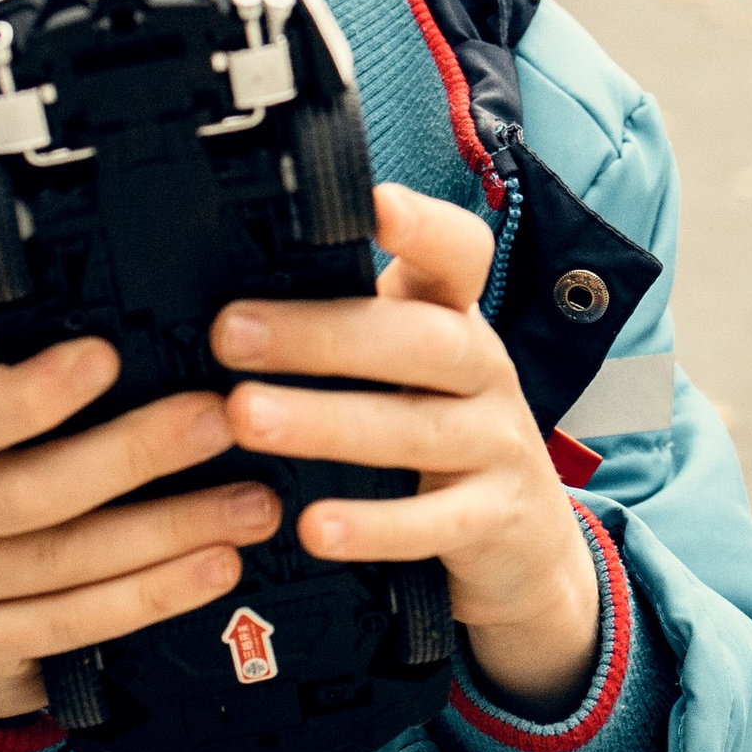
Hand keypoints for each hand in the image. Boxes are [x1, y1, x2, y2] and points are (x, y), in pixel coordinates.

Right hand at [0, 336, 279, 719]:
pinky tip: (214, 568)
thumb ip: (47, 401)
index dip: (28, 392)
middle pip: (26, 490)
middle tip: (221, 425)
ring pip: (61, 560)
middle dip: (134, 454)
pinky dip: (153, 593)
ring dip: (168, 530)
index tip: (106, 357)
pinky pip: (74, 622)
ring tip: (248, 507)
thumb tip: (164, 356)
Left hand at [213, 181, 600, 716]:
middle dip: (323, 335)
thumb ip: (346, 328)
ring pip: (418, 428)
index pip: (458, 254)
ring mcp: (497, 445)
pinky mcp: (495, 519)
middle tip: (231, 333)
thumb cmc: (438, 438)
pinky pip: (434, 522)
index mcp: (455, 320)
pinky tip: (315, 528)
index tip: (373, 204)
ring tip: (247, 417)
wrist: (525, 546)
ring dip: (327, 421)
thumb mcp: (408, 371)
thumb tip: (227, 300)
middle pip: (422, 339)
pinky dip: (375, 526)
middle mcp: (484, 371)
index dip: (424, 226)